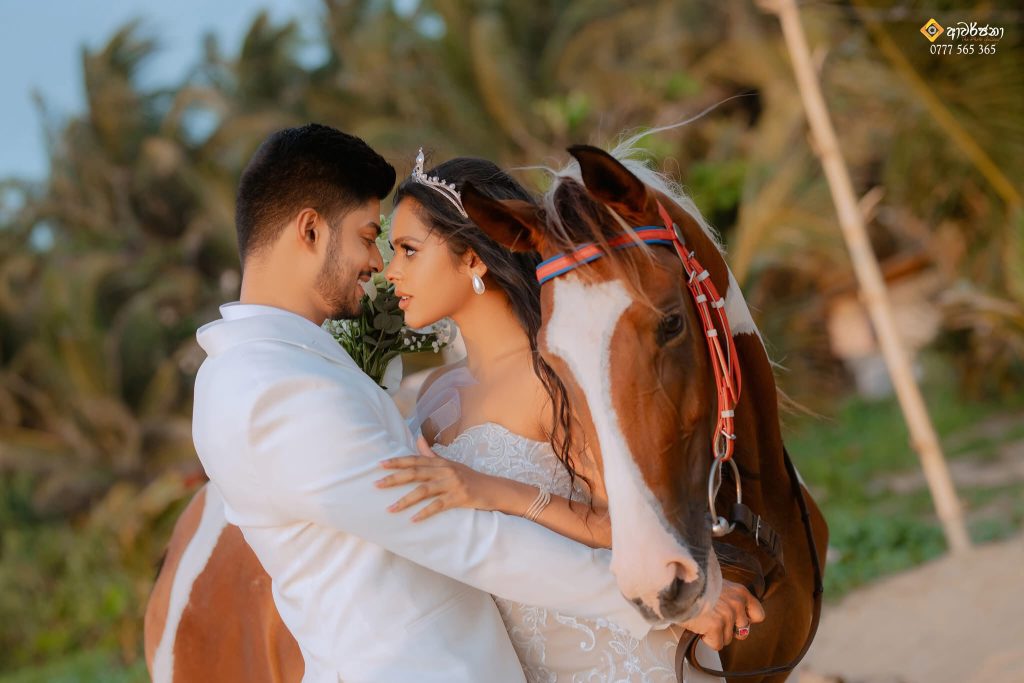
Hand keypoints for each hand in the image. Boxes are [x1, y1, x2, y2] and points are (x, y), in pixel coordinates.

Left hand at [376, 436, 500, 521]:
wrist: (494, 489)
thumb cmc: (469, 477)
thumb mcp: (451, 464)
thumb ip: (432, 454)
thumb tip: (417, 438)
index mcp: (441, 462)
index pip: (415, 460)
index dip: (397, 462)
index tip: (380, 465)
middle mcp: (445, 470)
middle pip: (415, 473)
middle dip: (394, 479)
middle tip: (376, 485)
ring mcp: (452, 484)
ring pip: (423, 490)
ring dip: (405, 500)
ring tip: (390, 509)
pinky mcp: (459, 498)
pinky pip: (438, 506)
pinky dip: (425, 512)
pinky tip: (413, 519)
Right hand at [678, 580, 764, 650]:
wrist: (676, 582)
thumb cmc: (693, 582)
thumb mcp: (717, 583)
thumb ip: (729, 596)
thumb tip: (734, 611)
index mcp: (740, 592)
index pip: (758, 615)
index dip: (746, 620)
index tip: (735, 620)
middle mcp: (737, 603)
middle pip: (742, 631)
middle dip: (728, 629)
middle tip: (713, 620)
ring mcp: (727, 615)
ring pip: (728, 639)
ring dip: (715, 633)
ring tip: (702, 619)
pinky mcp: (716, 626)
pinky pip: (717, 644)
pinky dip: (706, 638)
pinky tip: (699, 625)